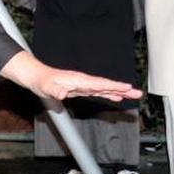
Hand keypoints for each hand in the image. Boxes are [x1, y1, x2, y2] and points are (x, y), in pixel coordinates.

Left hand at [0, 51, 142, 102]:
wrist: (36, 77)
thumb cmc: (41, 81)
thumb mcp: (46, 87)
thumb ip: (55, 90)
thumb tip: (62, 93)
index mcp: (78, 80)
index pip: (99, 84)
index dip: (113, 86)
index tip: (127, 87)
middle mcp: (83, 81)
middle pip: (106, 85)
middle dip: (122, 89)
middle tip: (137, 93)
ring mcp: (82, 85)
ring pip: (104, 88)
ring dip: (118, 91)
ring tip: (132, 95)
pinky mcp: (80, 89)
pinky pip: (98, 92)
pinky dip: (108, 94)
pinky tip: (115, 97)